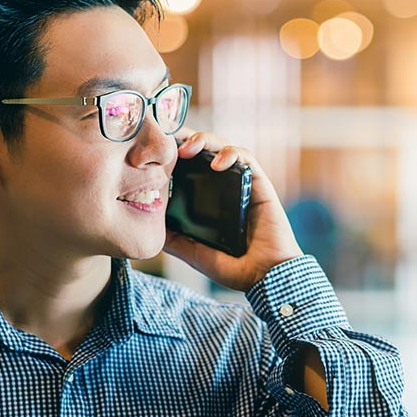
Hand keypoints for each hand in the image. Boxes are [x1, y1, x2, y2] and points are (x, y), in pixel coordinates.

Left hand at [163, 129, 302, 291]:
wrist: (266, 278)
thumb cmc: (236, 269)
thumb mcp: (196, 254)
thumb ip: (176, 241)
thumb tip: (151, 227)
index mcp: (210, 200)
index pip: (191, 166)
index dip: (175, 152)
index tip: (157, 150)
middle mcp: (226, 188)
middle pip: (206, 150)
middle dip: (186, 139)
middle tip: (168, 140)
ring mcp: (243, 184)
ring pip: (224, 147)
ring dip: (206, 141)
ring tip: (188, 149)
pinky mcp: (260, 184)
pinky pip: (246, 159)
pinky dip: (231, 154)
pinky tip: (216, 163)